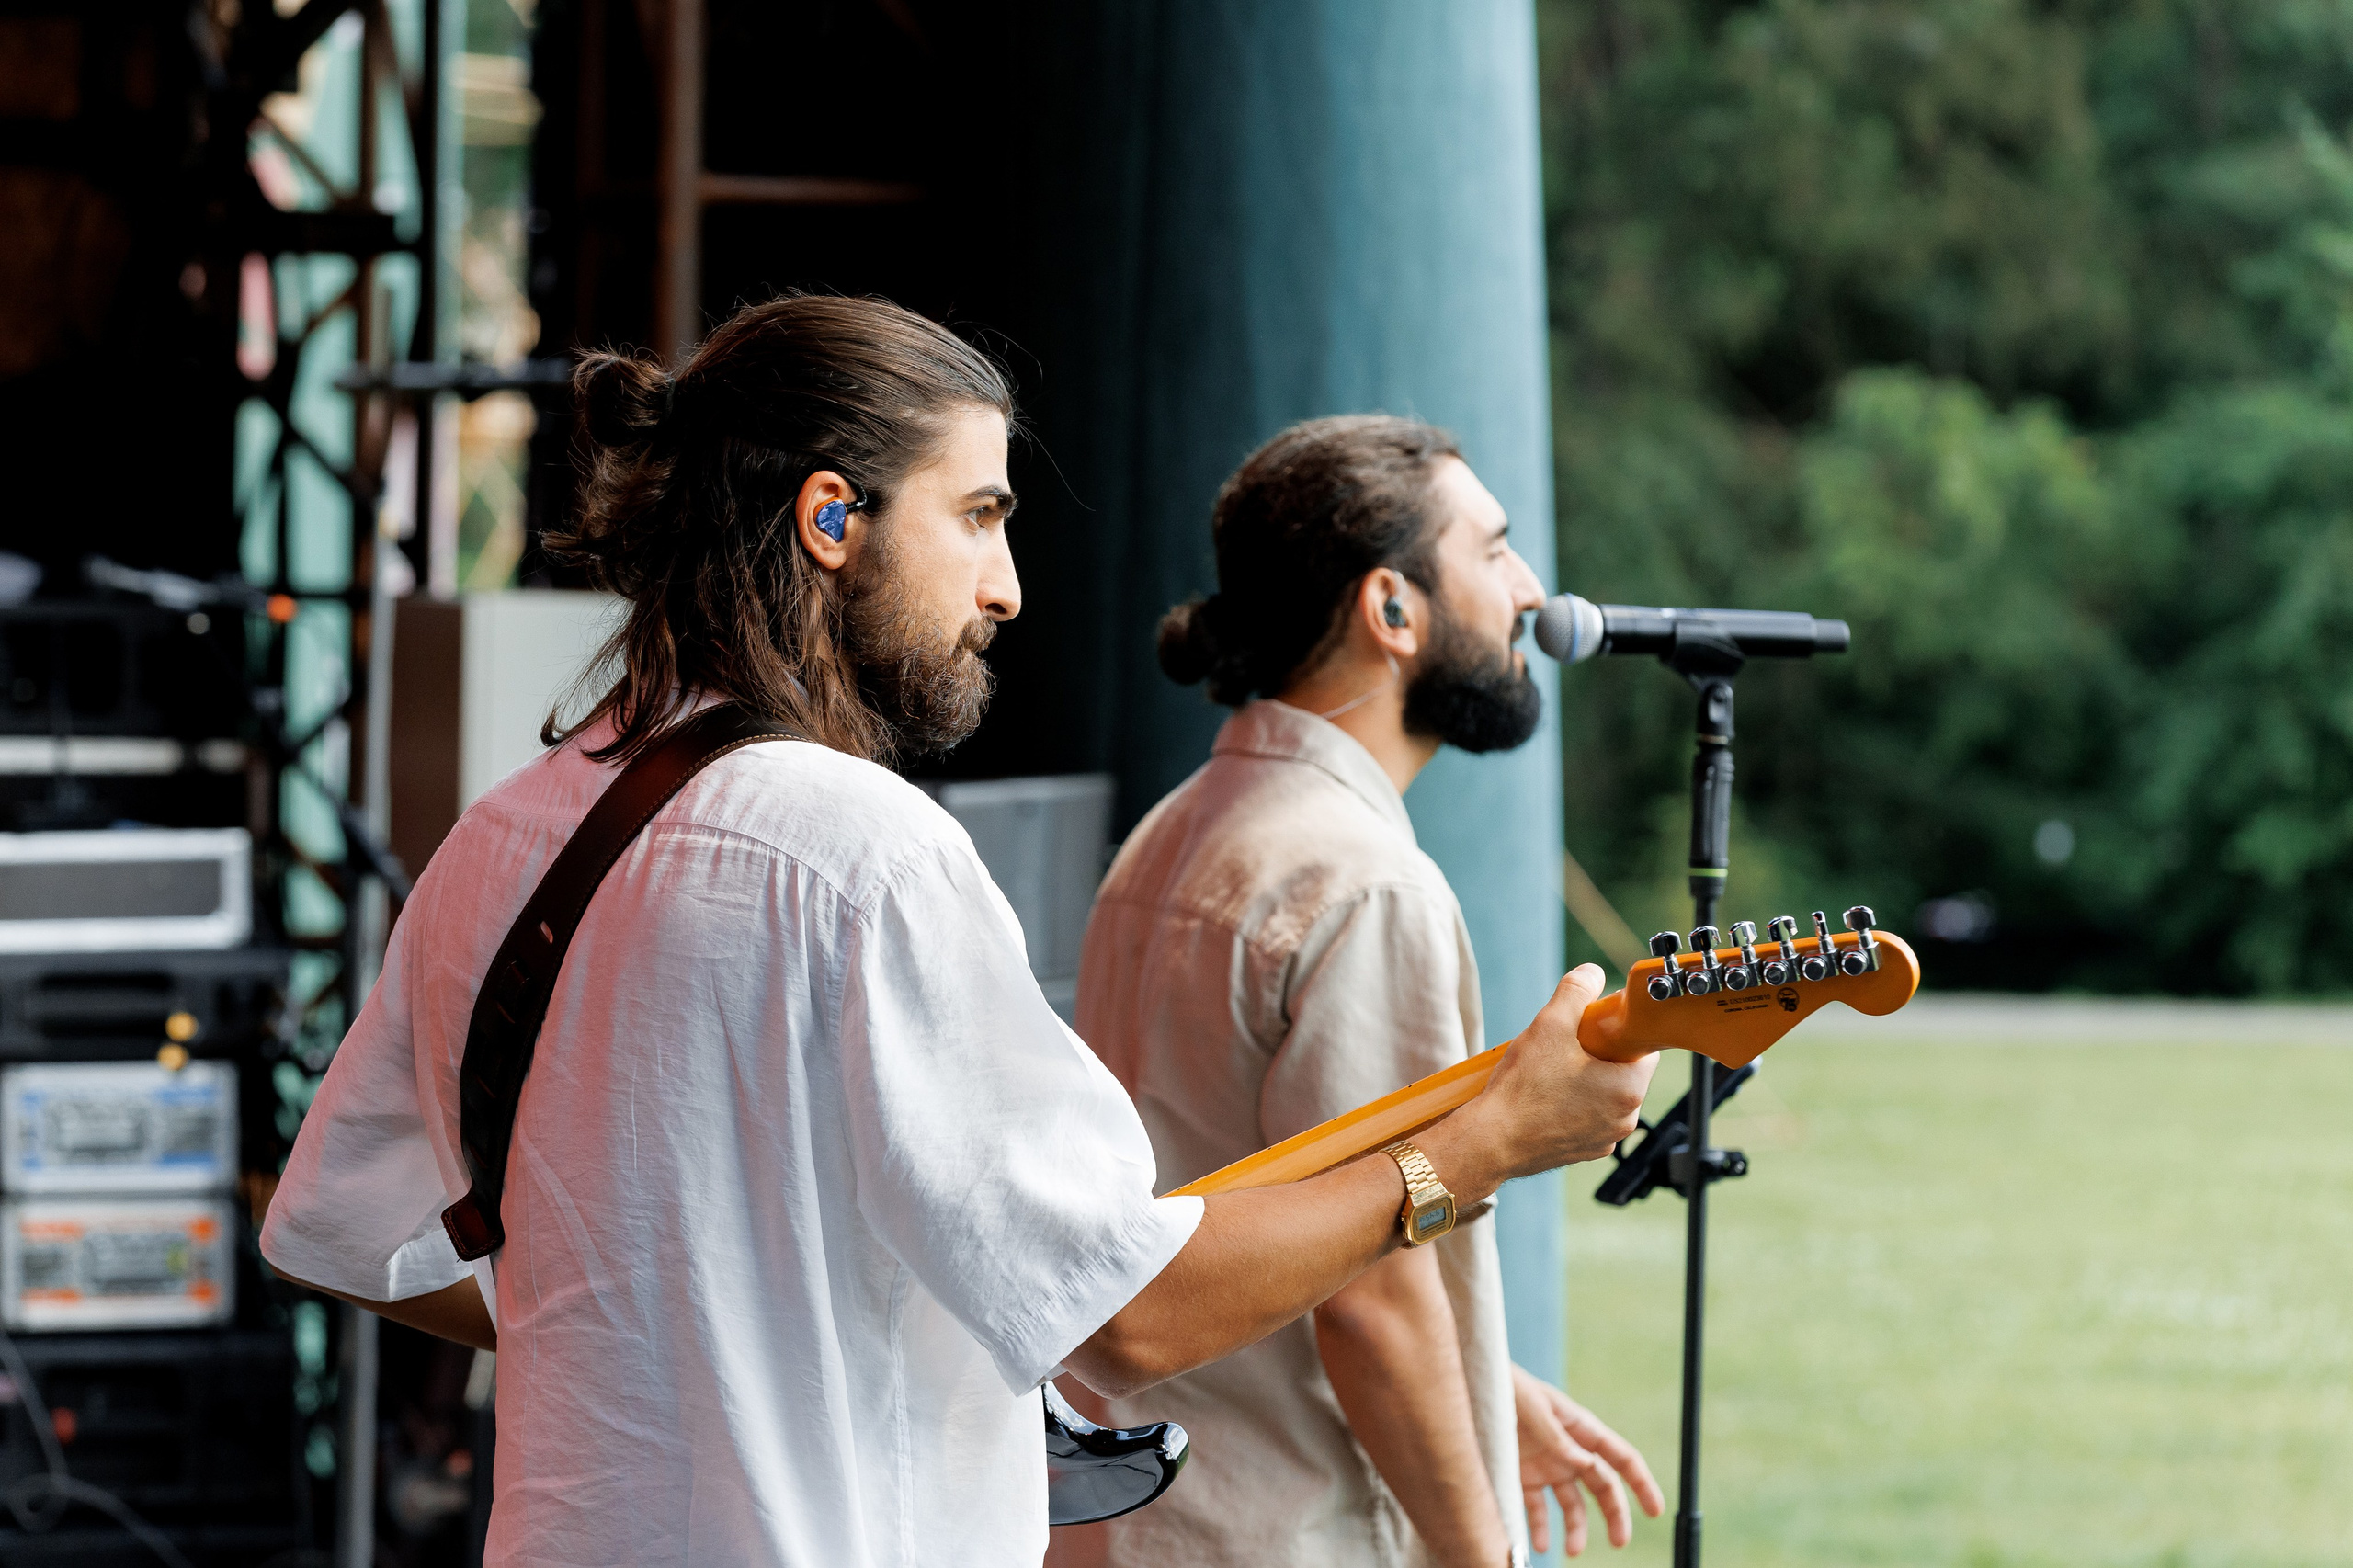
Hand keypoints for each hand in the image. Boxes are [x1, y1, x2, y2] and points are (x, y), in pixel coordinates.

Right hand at [1474, 965, 1655, 1180]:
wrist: (1491, 1141)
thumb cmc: (1522, 1090)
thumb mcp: (1550, 1025)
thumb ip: (1576, 992)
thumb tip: (1591, 973)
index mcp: (1628, 1089)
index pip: (1644, 1048)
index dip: (1619, 1032)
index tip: (1594, 1029)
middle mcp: (1624, 1120)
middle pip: (1623, 1072)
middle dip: (1599, 1056)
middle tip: (1565, 1048)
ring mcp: (1604, 1140)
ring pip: (1604, 1096)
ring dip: (1586, 1081)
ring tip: (1550, 1073)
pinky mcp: (1583, 1152)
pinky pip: (1587, 1118)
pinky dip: (1573, 1106)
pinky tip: (1545, 1098)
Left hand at [1511, 1367, 1662, 1555]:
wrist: (1469, 1387)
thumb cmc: (1506, 1387)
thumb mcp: (1532, 1406)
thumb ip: (1557, 1436)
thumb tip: (1586, 1463)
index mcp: (1580, 1428)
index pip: (1621, 1457)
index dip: (1641, 1483)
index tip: (1656, 1510)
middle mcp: (1569, 1451)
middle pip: (1602, 1488)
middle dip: (1614, 1515)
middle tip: (1619, 1541)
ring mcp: (1547, 1467)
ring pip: (1573, 1506)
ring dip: (1576, 1530)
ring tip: (1571, 1551)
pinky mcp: (1522, 1478)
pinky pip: (1538, 1510)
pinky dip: (1540, 1530)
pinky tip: (1539, 1545)